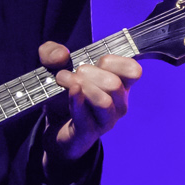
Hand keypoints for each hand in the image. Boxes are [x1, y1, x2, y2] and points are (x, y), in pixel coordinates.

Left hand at [40, 43, 140, 162]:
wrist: (54, 128)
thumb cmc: (63, 95)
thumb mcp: (53, 66)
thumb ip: (52, 52)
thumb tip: (62, 55)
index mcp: (121, 85)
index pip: (133, 70)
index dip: (112, 61)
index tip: (94, 62)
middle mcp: (119, 104)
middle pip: (114, 84)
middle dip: (88, 72)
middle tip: (71, 75)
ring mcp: (106, 120)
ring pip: (104, 102)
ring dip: (81, 86)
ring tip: (63, 81)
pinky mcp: (89, 132)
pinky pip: (85, 116)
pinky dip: (76, 100)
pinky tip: (70, 90)